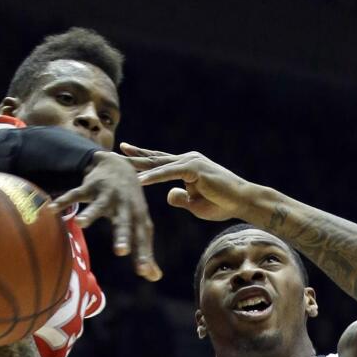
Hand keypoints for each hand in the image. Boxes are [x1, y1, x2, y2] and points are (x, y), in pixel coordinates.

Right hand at [52, 152, 159, 279]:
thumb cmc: (129, 204)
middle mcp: (124, 204)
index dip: (143, 253)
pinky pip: (75, 194)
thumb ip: (145, 252)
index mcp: (137, 215)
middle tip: (121, 251)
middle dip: (123, 235)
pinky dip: (64, 201)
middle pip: (124, 222)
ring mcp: (106, 194)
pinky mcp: (90, 186)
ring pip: (98, 206)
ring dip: (90, 214)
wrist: (118, 165)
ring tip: (80, 223)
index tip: (143, 271)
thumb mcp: (139, 224)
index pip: (141, 237)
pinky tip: (52, 210)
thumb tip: (155, 278)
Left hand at [121, 145, 249, 223]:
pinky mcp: (194, 169)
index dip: (142, 159)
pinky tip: (139, 180)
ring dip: (139, 164)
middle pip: (155, 158)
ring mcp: (190, 162)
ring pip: (159, 163)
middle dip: (135, 156)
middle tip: (115, 151)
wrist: (241, 201)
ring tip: (120, 164)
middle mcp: (186, 160)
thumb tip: (168, 195)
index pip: (159, 161)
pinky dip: (154, 177)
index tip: (124, 154)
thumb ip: (180, 198)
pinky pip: (169, 173)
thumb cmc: (220, 204)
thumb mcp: (194, 204)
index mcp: (186, 167)